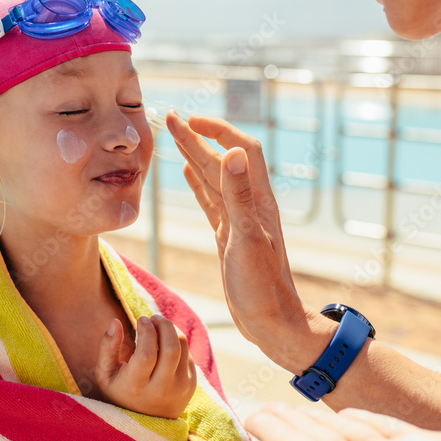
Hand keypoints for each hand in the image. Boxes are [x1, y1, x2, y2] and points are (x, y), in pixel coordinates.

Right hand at [94, 315, 196, 418]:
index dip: (146, 331)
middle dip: (163, 325)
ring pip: (182, 347)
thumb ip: (107, 347)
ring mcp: (180, 388)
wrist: (146, 422)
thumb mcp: (106, 374)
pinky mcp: (191, 384)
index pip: (147, 353)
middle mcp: (162, 389)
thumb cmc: (121, 391)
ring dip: (172, 330)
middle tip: (153, 318)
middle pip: (171, 347)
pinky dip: (177, 342)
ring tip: (159, 326)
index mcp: (137, 387)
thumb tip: (115, 321)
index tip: (141, 319)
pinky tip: (165, 344)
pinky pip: (188, 354)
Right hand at [165, 111, 328, 372]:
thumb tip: (233, 151)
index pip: (242, 149)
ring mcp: (238, 220)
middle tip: (169, 118)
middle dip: (197, 137)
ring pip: (213, 178)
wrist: (271, 323)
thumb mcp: (247, 240)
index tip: (191, 119)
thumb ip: (238, 196)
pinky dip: (197, 183)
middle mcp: (249, 205)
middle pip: (222, 160)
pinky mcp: (228, 236)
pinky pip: (211, 200)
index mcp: (257, 201)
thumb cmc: (262, 287)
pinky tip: (187, 172)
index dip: (219, 130)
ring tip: (174, 136)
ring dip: (194, 155)